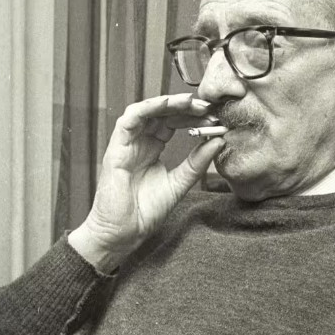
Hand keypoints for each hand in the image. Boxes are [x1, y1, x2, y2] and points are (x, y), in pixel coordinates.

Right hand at [68, 94, 223, 271]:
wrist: (123, 233)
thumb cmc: (144, 212)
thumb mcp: (179, 184)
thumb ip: (196, 163)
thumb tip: (218, 142)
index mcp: (152, 149)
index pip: (172, 123)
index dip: (192, 117)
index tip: (213, 117)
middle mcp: (139, 143)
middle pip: (161, 114)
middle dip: (184, 107)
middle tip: (207, 107)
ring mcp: (127, 145)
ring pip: (145, 112)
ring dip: (167, 103)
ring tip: (190, 102)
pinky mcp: (116, 150)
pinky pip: (128, 121)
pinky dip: (146, 109)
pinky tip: (165, 104)